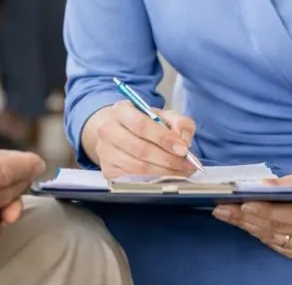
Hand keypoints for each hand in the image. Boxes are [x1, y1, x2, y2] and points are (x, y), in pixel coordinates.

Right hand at [82, 101, 197, 180]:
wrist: (115, 131)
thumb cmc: (141, 123)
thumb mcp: (161, 115)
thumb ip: (178, 122)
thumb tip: (183, 140)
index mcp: (121, 111)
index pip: (141, 125)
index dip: (164, 138)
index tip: (183, 149)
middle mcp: (107, 130)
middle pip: (140, 149)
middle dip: (168, 159)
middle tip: (187, 164)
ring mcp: (105, 152)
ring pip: (137, 167)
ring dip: (164, 172)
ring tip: (181, 171)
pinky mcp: (107, 170)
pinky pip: (132, 180)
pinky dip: (153, 180)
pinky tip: (166, 177)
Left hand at [212, 173, 291, 262]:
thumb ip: (283, 184)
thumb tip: (258, 186)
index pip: (289, 215)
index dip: (264, 211)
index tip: (241, 204)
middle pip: (276, 228)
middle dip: (245, 218)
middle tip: (221, 209)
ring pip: (273, 238)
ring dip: (248, 226)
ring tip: (226, 214)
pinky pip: (277, 246)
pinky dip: (259, 234)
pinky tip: (244, 224)